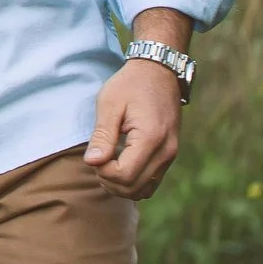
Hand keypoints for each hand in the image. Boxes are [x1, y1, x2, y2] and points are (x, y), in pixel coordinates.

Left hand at [82, 59, 182, 198]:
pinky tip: (120, 163)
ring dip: (121, 185)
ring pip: (144, 191)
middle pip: (134, 188)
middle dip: (109, 181)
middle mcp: (165, 152)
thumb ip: (102, 135)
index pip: (124, 175)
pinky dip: (133, 181)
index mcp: (151, 138)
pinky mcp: (169, 156)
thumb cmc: (131, 84)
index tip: (94, 154)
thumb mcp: (110, 103)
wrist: (159, 72)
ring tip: (107, 163)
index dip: (103, 171)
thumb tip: (92, 163)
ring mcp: (170, 156)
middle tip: (98, 159)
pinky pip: (151, 183)